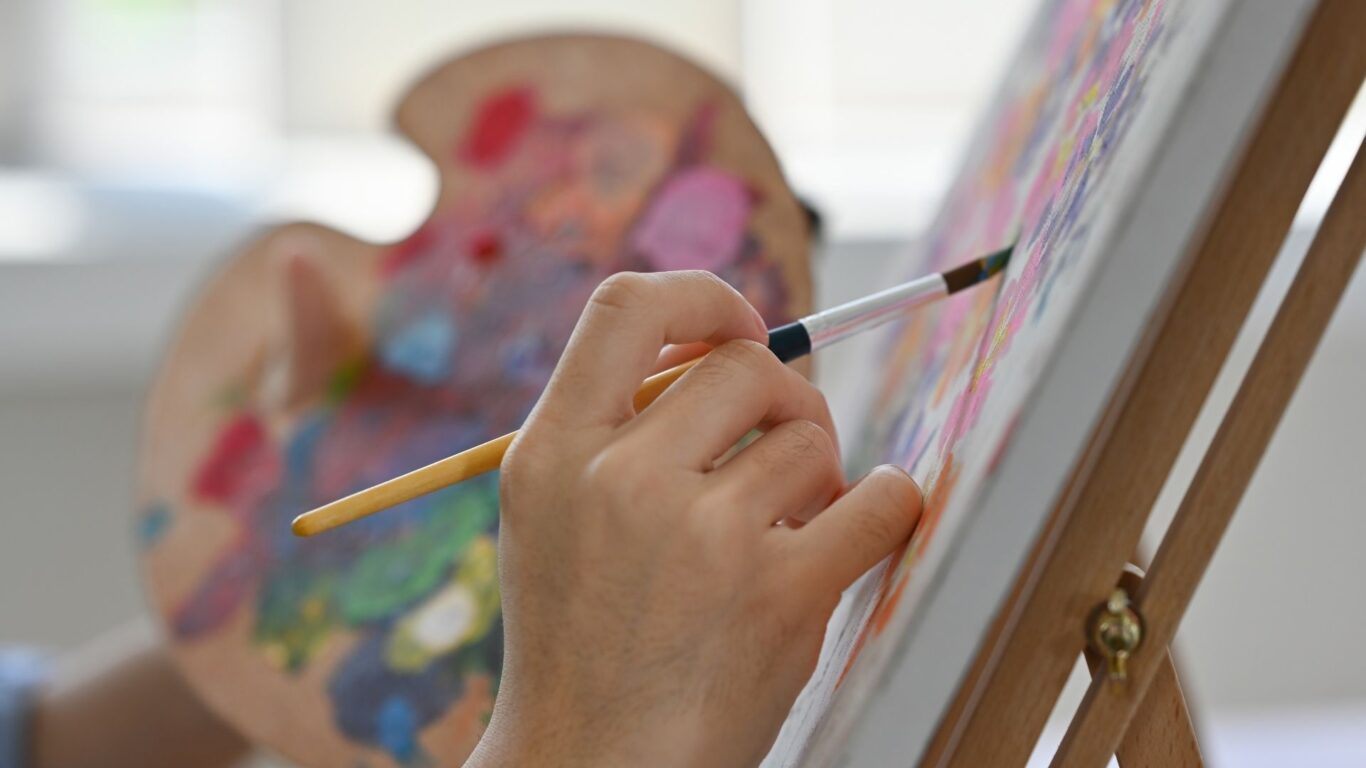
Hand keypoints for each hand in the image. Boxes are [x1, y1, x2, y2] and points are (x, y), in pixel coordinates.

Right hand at [468, 271, 921, 767]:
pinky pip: (880, 499)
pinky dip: (887, 502)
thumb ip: (615, 429)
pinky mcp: (780, 595)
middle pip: (746, 366)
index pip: (629, 306)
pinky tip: (863, 523)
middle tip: (783, 445)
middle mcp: (620, 479)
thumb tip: (731, 346)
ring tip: (786, 531)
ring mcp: (702, 536)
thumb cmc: (582, 639)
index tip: (739, 328)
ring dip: (818, 474)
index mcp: (551, 451)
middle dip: (783, 397)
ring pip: (810, 436)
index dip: (703, 297)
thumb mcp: (551, 516)